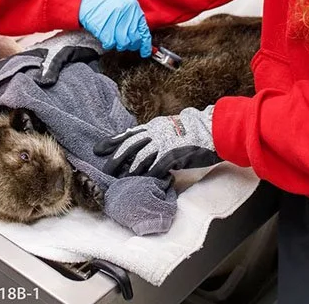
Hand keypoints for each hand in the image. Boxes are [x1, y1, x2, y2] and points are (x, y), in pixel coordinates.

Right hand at [79, 0, 151, 56]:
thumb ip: (132, 14)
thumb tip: (138, 31)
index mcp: (133, 7)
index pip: (144, 31)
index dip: (145, 45)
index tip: (145, 51)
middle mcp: (126, 15)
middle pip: (134, 40)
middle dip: (131, 45)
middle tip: (126, 43)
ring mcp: (115, 22)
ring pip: (123, 44)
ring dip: (119, 44)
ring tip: (114, 37)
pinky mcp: (103, 29)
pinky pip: (110, 44)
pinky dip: (108, 43)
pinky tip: (106, 37)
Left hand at [93, 105, 220, 178]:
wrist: (211, 129)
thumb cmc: (192, 130)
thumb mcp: (169, 128)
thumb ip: (156, 135)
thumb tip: (143, 144)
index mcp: (154, 126)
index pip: (128, 134)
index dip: (112, 141)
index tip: (98, 148)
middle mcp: (156, 133)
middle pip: (130, 145)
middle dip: (116, 158)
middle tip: (105, 169)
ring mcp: (164, 143)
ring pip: (141, 157)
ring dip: (130, 169)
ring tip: (121, 179)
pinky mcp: (174, 154)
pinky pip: (158, 166)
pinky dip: (150, 174)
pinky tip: (144, 181)